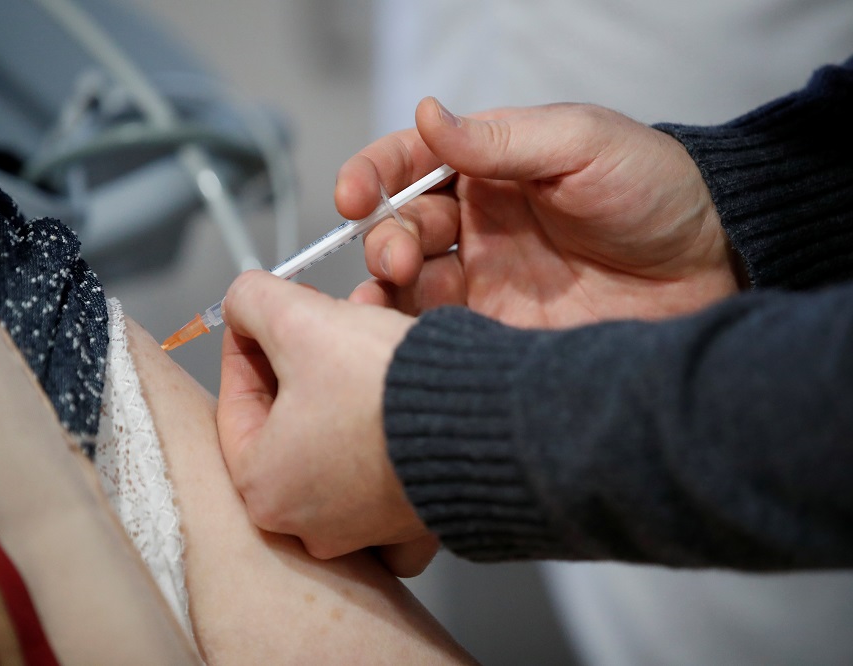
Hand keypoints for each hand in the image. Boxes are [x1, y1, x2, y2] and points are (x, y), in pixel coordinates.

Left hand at [216, 270, 438, 576]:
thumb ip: (251, 302)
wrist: (486, 422)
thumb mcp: (300, 322)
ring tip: (364, 326)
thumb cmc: (387, 392)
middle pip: (289, 417)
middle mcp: (310, 520)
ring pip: (337, 431)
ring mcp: (366, 524)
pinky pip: (382, 457)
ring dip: (344, 372)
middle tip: (315, 315)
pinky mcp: (411, 513)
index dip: (247, 342)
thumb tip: (242, 301)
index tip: (259, 315)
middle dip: (302, 351)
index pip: (237, 401)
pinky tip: (394, 380)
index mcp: (265, 488)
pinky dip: (382, 416)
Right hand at [338, 97, 743, 325]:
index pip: (409, 164)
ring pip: (409, 284)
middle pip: (400, 227)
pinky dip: (409, 337)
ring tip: (378, 305)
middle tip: (400, 256)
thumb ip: (500, 140)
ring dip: (383, 289)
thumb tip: (426, 115)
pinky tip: (398, 341)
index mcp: (490, 169)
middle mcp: (477, 224)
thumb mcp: (581, 144)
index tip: (353, 196)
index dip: (372, 176)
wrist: (712, 267)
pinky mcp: (498, 332)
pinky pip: (439, 333)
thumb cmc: (654, 191)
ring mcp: (485, 280)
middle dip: (384, 239)